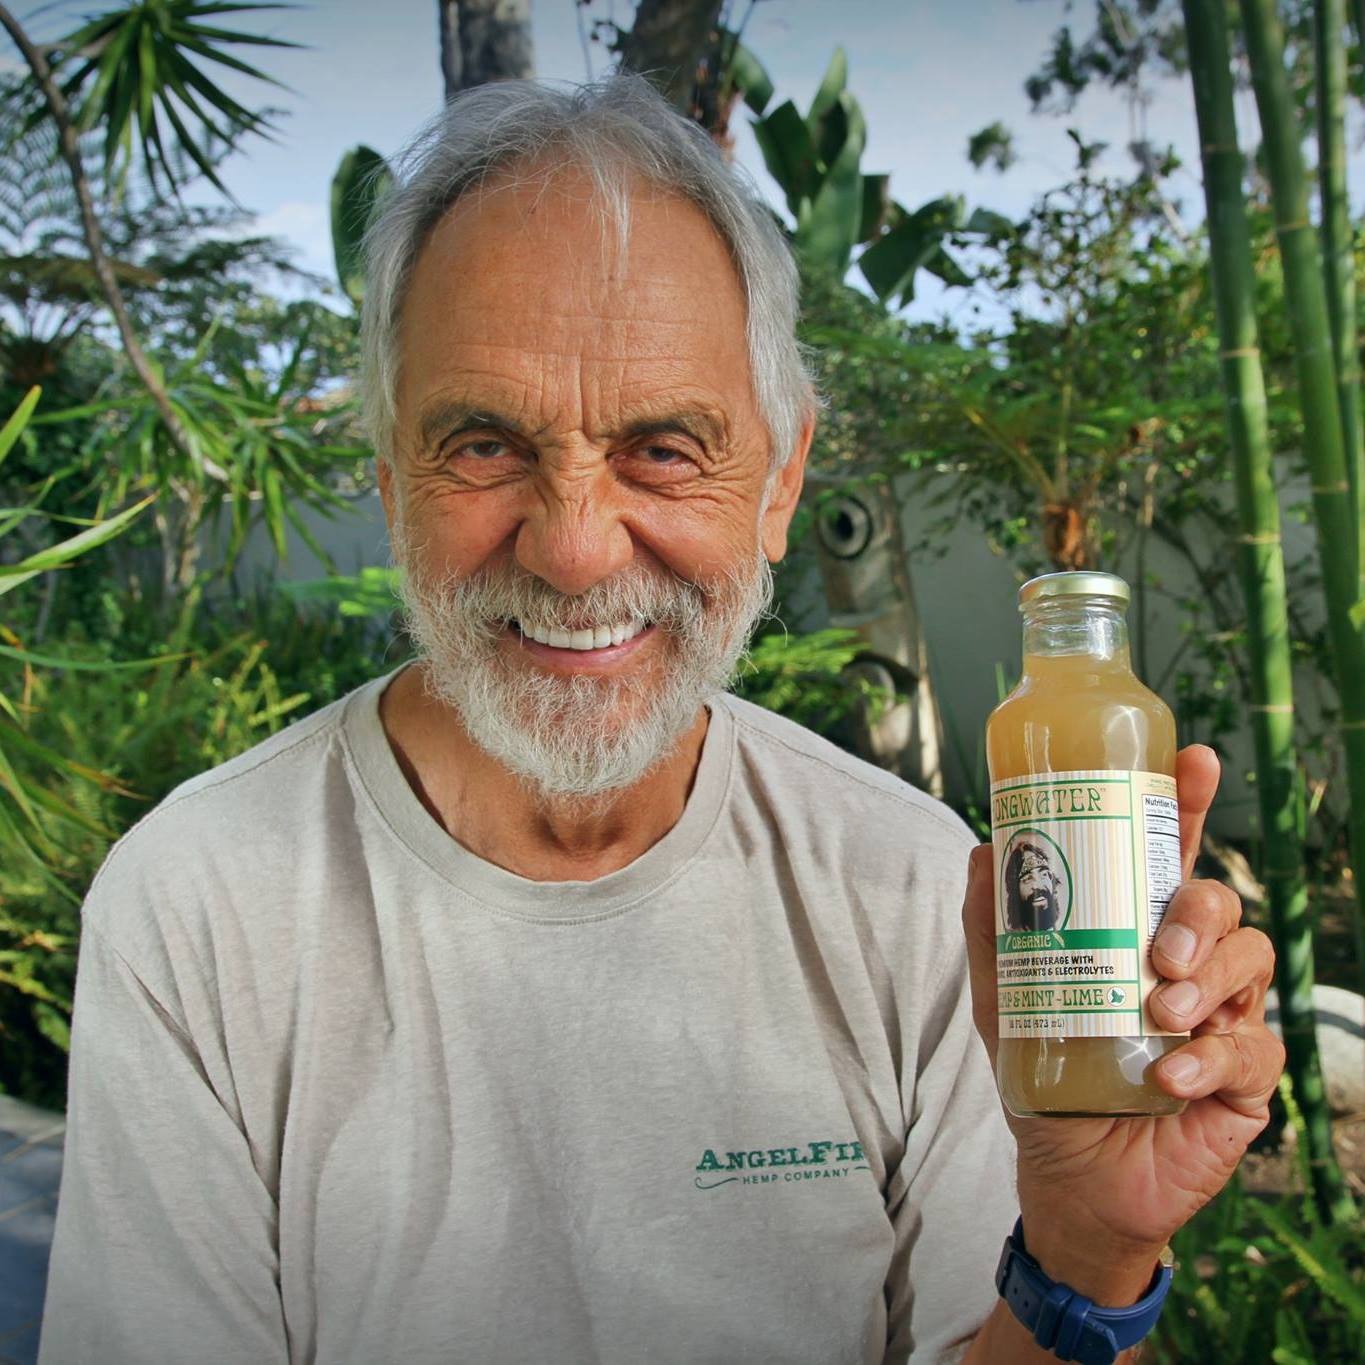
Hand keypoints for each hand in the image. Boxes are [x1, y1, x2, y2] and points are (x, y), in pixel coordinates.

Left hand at [961, 745, 1285, 1304]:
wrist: (1071, 1177)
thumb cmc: (1045, 1077)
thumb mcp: (1002, 1001)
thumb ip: (992, 932)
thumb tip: (982, 849)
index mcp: (1137, 932)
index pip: (1171, 857)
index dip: (1188, 806)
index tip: (1196, 761)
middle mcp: (1188, 964)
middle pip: (1219, 902)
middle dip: (1196, 914)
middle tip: (1157, 952)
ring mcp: (1223, 1017)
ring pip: (1250, 961)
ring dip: (1206, 981)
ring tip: (1160, 1011)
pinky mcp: (1245, 1077)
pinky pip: (1254, 1048)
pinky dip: (1208, 1056)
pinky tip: (1168, 1073)